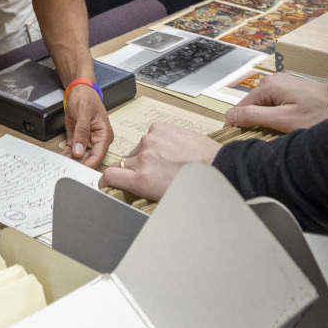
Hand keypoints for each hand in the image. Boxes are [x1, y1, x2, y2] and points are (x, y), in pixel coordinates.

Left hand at [61, 84, 111, 168]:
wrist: (78, 89)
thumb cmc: (86, 97)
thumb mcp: (84, 113)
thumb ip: (82, 132)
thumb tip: (80, 152)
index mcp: (104, 135)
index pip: (98, 156)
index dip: (88, 165)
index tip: (77, 171)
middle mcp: (97, 140)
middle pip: (88, 159)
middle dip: (77, 165)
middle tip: (64, 170)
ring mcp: (87, 140)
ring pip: (79, 156)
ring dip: (70, 161)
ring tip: (59, 166)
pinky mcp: (77, 138)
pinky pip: (72, 150)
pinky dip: (66, 155)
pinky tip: (59, 158)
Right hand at [98, 122, 218, 201]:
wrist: (219, 167)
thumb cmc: (196, 186)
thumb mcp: (164, 199)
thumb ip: (141, 192)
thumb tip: (128, 191)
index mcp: (142, 179)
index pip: (108, 176)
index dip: (108, 181)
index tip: (110, 182)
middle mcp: (143, 158)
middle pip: (124, 164)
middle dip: (134, 170)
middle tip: (152, 176)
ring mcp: (150, 140)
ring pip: (138, 149)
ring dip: (148, 156)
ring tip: (168, 162)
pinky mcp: (160, 128)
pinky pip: (150, 136)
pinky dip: (157, 142)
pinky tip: (171, 150)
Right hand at [228, 73, 327, 133]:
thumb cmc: (319, 113)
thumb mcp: (284, 120)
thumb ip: (255, 117)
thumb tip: (230, 115)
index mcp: (266, 86)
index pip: (239, 107)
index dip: (236, 125)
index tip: (239, 141)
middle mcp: (271, 81)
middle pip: (251, 107)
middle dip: (253, 123)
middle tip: (266, 139)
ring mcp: (280, 84)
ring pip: (262, 107)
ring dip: (266, 121)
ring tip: (278, 133)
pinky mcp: (289, 90)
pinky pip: (273, 104)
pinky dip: (275, 116)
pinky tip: (285, 125)